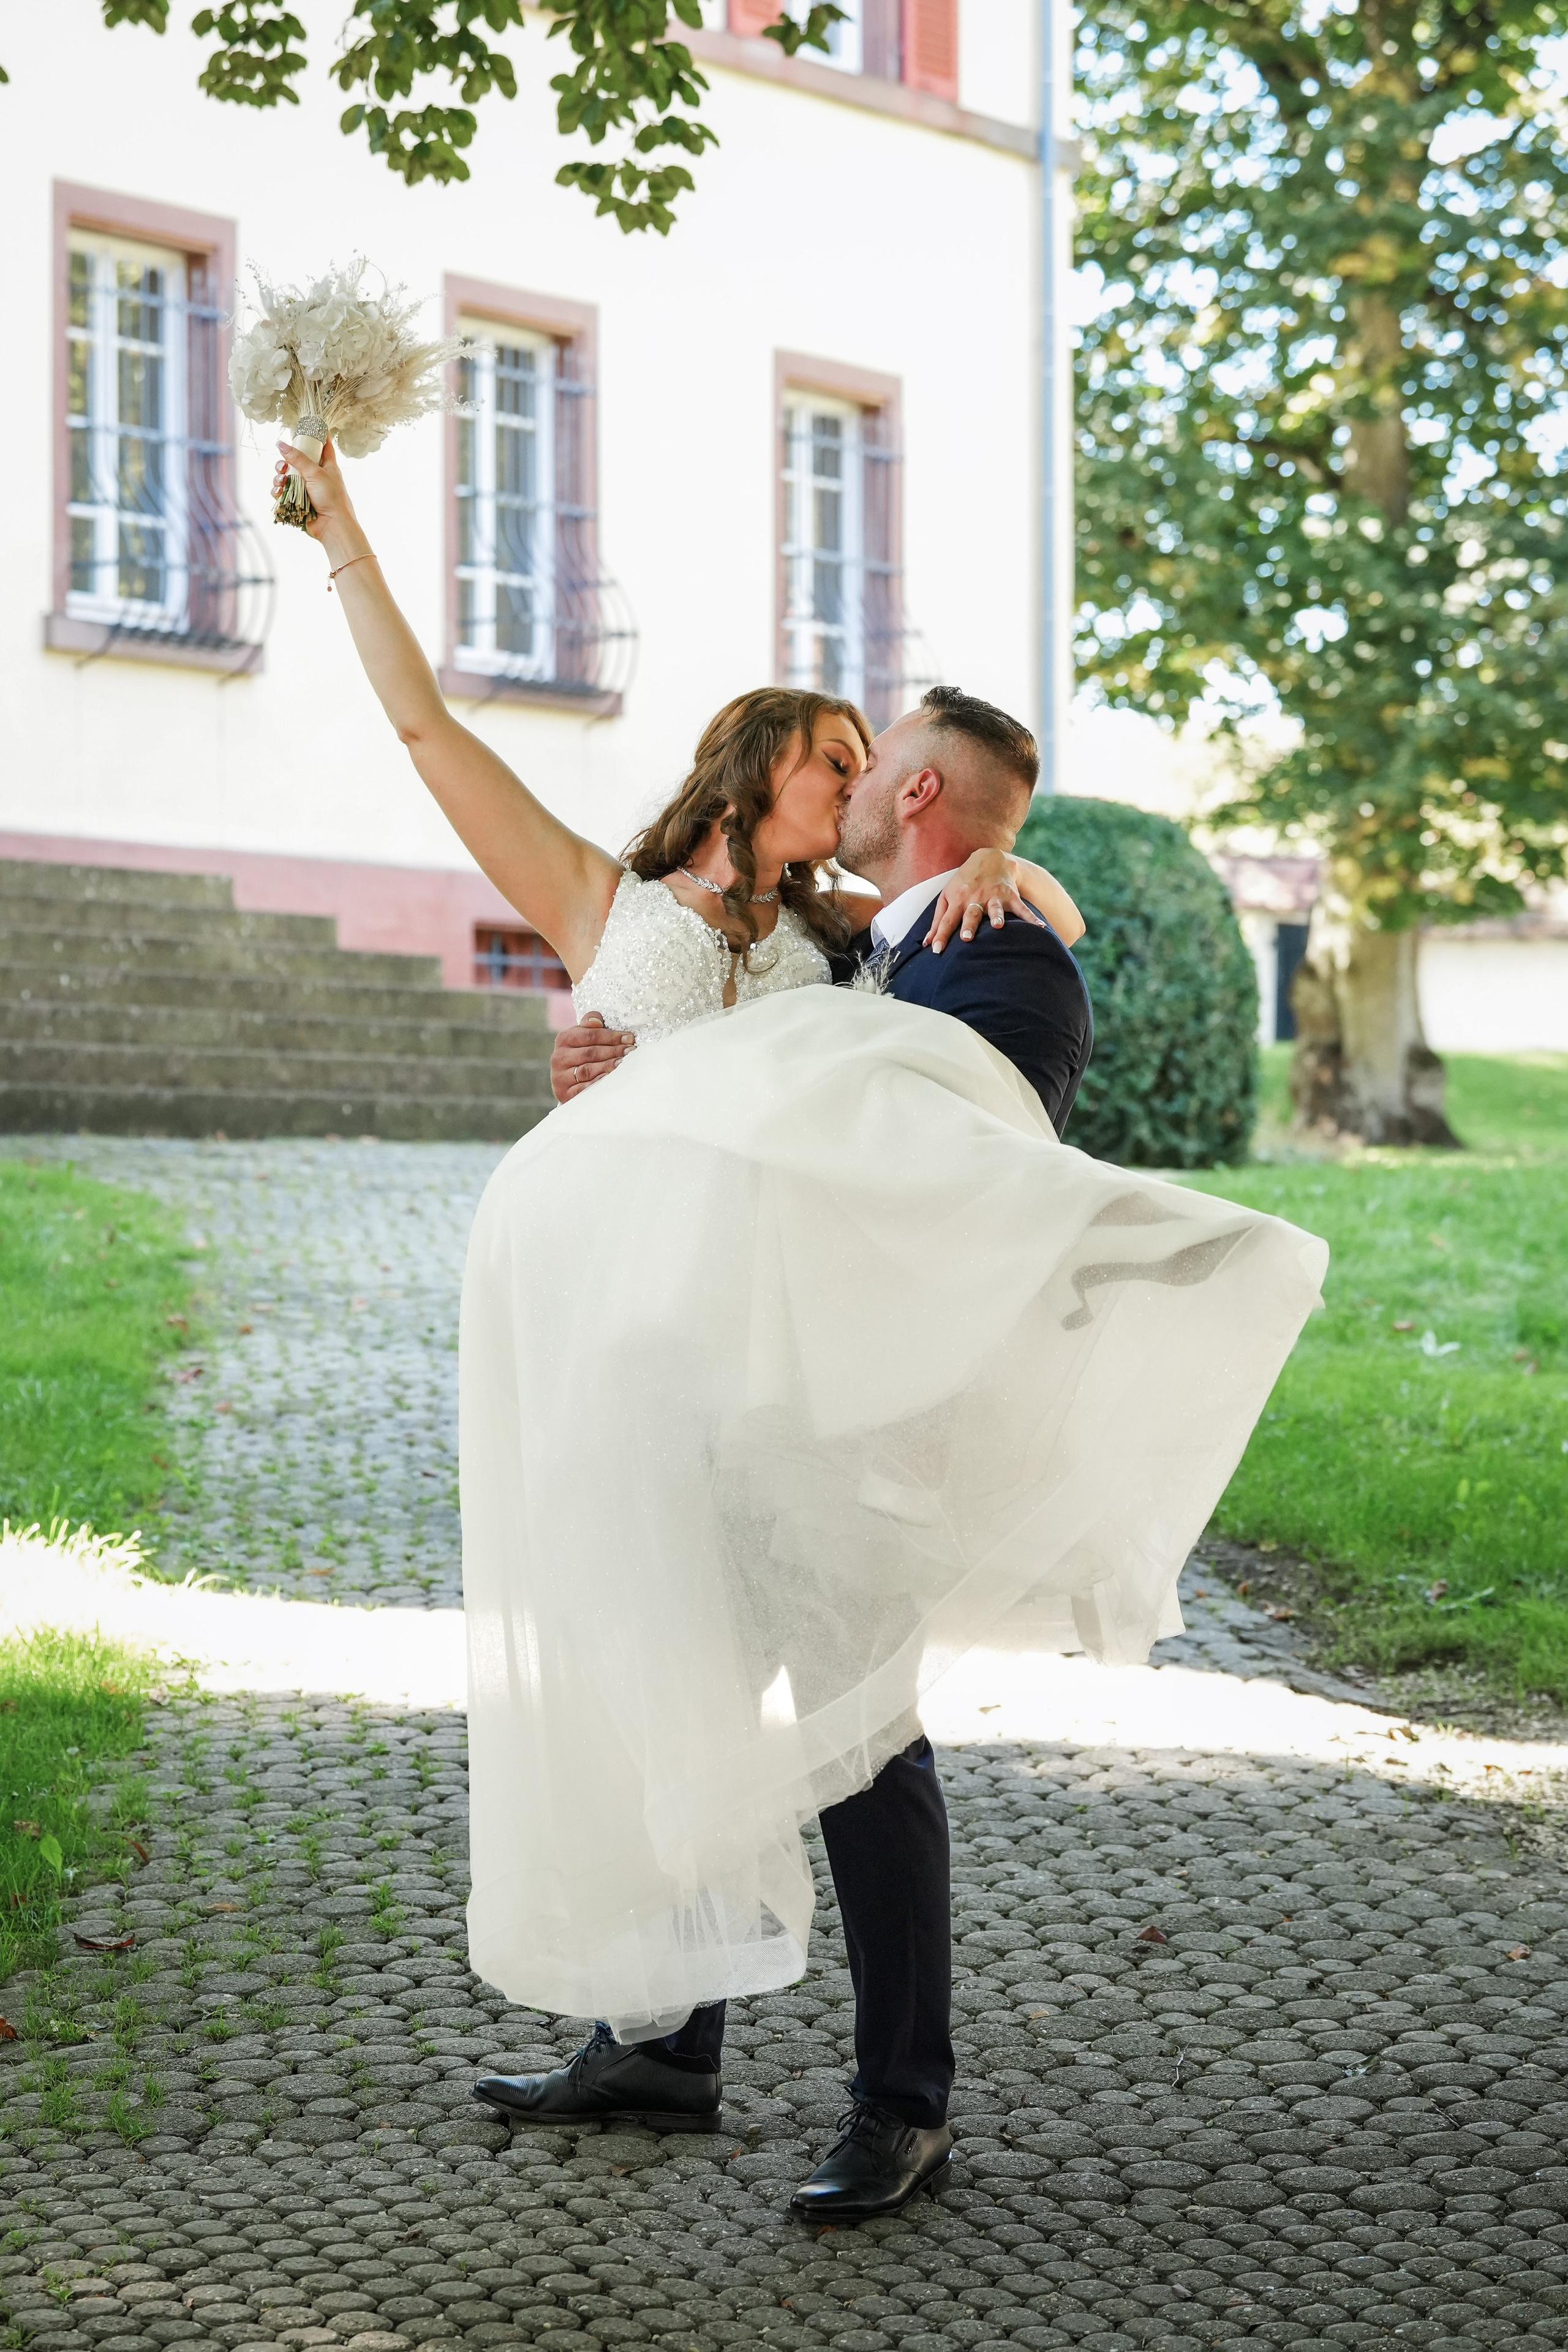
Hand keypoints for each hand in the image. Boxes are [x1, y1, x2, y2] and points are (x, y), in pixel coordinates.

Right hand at [270, 435, 360, 549]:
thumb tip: (281, 444)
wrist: (332, 526)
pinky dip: (278, 491)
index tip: (310, 427)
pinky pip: (283, 492)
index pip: (324, 446)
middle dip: (285, 462)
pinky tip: (278, 492)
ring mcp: (306, 489)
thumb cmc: (331, 497)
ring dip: (279, 477)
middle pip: (296, 461)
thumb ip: (298, 458)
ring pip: (286, 477)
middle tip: (282, 466)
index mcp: (327, 465)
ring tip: (281, 481)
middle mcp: (316, 476)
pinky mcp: (297, 501)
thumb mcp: (315, 473)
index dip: (318, 435)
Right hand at [551, 1012, 634, 1104]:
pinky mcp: (564, 1093)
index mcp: (563, 1039)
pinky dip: (597, 1083)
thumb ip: (589, 1025)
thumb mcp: (582, 1037)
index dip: (611, 1036)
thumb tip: (597, 1020)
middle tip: (630, 1051)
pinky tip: (610, 1079)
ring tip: (623, 1063)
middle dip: (613, 1051)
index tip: (629, 1038)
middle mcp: (558, 1057)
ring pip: (587, 1070)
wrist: (566, 1081)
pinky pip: (582, 1088)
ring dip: (607, 1066)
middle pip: (590, 1052)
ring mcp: (560, 1077)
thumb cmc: (580, 1054)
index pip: (589, 1035)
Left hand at [925, 850, 1044, 952]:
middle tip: (967, 938)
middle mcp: (975, 898)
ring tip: (999, 926)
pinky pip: (1021, 908)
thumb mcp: (947, 896)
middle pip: (971, 913)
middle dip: (969, 925)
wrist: (990, 859)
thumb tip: (927, 943)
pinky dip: (1031, 917)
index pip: (947, 920)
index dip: (942, 935)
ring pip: (995, 908)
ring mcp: (994, 896)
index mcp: (958, 899)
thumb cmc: (964, 883)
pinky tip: (1040, 927)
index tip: (937, 951)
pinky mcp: (1010, 895)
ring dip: (997, 916)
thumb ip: (938, 921)